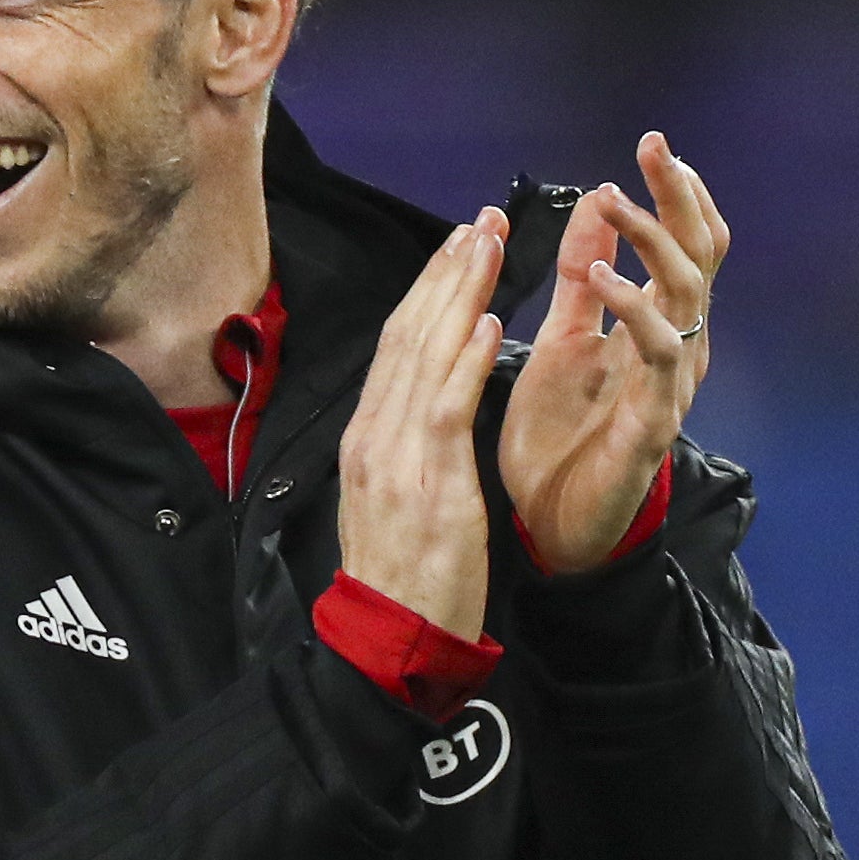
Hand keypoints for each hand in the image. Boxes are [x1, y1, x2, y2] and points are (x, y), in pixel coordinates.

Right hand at [337, 207, 508, 639]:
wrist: (392, 639)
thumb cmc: (404, 576)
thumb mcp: (394, 498)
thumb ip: (406, 444)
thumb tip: (428, 396)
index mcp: (368, 437)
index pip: (396, 347)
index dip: (428, 291)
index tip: (458, 246)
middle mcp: (374, 434)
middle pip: (407, 335)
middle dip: (445, 273)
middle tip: (478, 220)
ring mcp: (395, 456)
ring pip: (425, 355)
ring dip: (459, 294)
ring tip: (488, 244)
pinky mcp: (427, 481)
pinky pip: (446, 406)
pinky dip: (466, 358)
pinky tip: (490, 320)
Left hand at [501, 131, 727, 571]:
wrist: (547, 526)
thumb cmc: (558, 437)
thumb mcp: (560, 337)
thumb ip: (580, 275)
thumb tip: (592, 199)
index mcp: (655, 326)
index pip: (685, 245)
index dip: (676, 194)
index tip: (651, 144)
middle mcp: (676, 348)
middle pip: (701, 257)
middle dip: (680, 198)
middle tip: (653, 149)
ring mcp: (670, 384)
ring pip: (689, 295)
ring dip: (650, 240)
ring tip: (610, 200)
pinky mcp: (654, 422)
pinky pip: (660, 354)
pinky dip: (633, 309)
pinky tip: (600, 281)